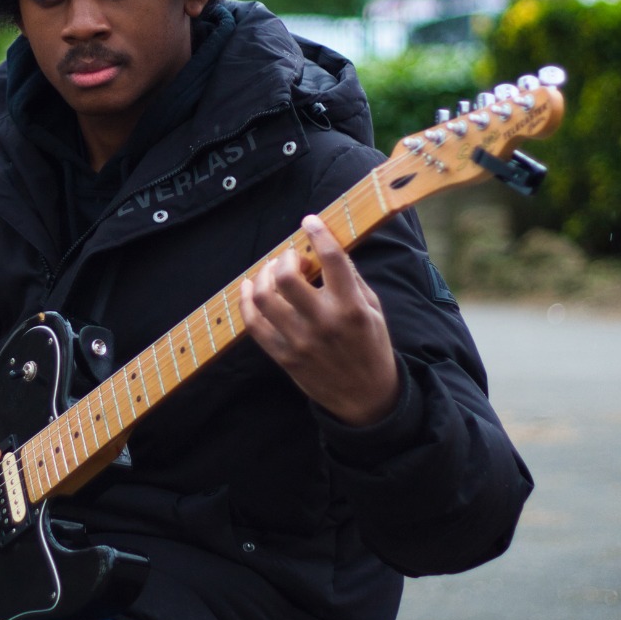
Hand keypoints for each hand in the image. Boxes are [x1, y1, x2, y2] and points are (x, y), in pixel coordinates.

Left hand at [240, 214, 399, 426]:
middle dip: (284, 259)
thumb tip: (328, 247)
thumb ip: (352, 279)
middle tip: (291, 260)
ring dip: (263, 276)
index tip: (310, 221)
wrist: (366, 398)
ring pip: (263, 298)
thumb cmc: (371, 347)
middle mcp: (324, 323)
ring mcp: (300, 341)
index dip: (318, 234)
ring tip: (271, 273)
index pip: (332, 260)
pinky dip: (246, 301)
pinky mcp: (284, 356)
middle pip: (286, 278)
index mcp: (352, 307)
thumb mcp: (373, 310)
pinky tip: (250, 289)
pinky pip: (253, 324)